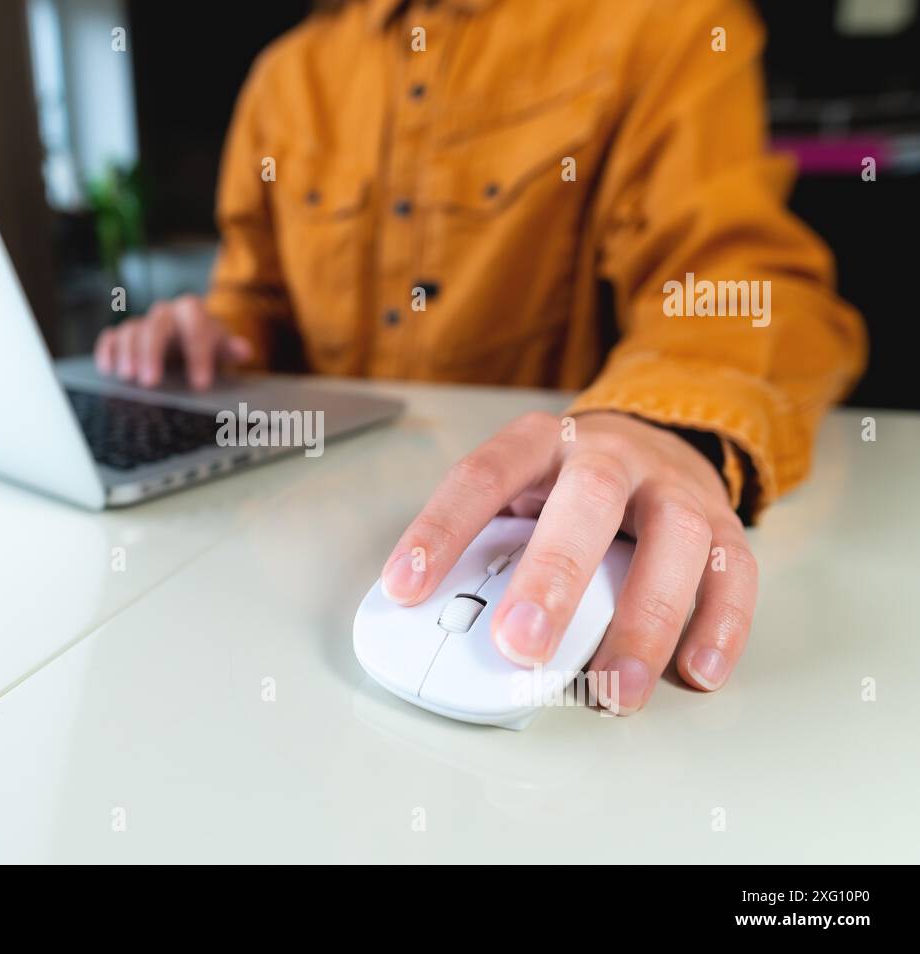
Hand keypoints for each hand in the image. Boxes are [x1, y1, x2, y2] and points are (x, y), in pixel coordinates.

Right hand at [93, 293, 252, 389]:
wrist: (187, 341)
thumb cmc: (205, 346)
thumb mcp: (221, 348)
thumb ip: (230, 348)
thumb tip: (243, 350)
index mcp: (191, 312)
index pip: (194, 324)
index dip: (197, 353)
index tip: (200, 384)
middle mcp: (165, 314)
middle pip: (156, 326)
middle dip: (152, 353)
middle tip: (151, 382)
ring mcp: (142, 323)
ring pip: (131, 330)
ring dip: (128, 354)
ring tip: (128, 378)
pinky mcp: (123, 335)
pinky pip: (111, 337)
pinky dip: (107, 351)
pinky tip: (107, 369)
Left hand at [381, 411, 755, 713]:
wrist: (653, 437)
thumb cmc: (566, 485)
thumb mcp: (517, 493)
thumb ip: (485, 544)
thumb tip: (433, 621)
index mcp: (539, 444)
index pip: (482, 476)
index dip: (441, 530)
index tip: (406, 589)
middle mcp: (609, 456)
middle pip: (588, 501)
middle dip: (552, 579)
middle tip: (519, 648)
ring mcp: (672, 487)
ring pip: (674, 539)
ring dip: (644, 619)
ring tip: (614, 689)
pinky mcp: (723, 523)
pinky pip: (734, 571)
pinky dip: (720, 625)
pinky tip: (695, 673)